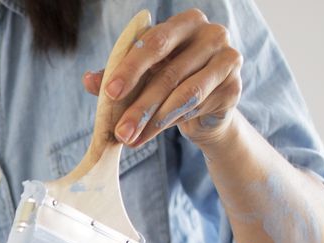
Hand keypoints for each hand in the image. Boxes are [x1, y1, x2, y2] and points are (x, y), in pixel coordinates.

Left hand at [81, 9, 241, 149]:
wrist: (205, 109)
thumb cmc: (169, 83)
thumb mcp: (141, 77)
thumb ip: (116, 76)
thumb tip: (88, 80)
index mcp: (185, 23)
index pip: (155, 41)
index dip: (130, 67)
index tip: (109, 93)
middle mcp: (212, 34)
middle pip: (169, 71)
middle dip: (139, 104)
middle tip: (119, 130)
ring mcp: (228, 59)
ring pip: (185, 93)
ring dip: (154, 120)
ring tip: (130, 139)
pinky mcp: (234, 87)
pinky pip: (198, 107)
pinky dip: (173, 123)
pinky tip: (151, 134)